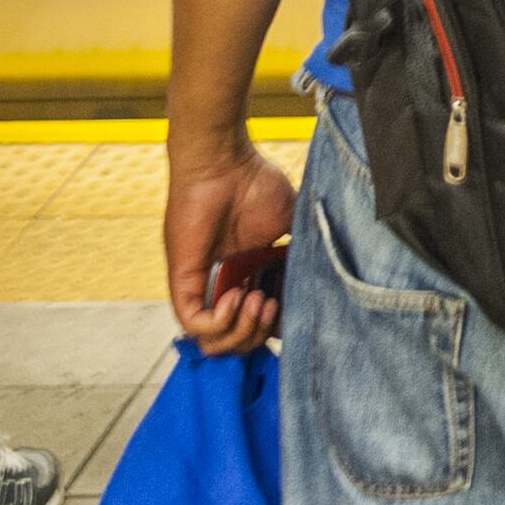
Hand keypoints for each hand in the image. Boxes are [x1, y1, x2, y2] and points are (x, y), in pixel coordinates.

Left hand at [165, 134, 295, 354]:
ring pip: (213, 342)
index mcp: (247, 277)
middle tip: (272, 305)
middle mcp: (222, 287)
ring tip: (258, 302)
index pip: (256, 325)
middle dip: (259, 334)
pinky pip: (194, 324)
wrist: (225, 162)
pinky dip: (219, 322)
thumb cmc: (254, 183)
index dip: (274, 328)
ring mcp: (201, 287)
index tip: (291, 308)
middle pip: (236, 342)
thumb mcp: (290, 225)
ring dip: (241, 332)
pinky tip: (238, 298)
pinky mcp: (183, 282)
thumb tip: (320, 283)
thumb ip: (301, 254)